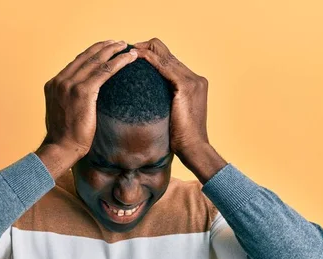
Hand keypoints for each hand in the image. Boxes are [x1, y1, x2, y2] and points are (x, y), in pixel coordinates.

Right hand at [39, 40, 137, 160]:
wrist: (60, 148)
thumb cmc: (64, 137)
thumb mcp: (62, 112)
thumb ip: (69, 100)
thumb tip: (84, 100)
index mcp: (54, 84)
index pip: (76, 62)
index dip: (92, 53)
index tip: (105, 49)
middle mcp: (60, 81)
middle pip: (86, 57)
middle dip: (104, 47)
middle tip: (118, 43)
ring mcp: (70, 85)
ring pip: (96, 61)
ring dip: (114, 51)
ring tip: (127, 47)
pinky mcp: (83, 92)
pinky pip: (104, 71)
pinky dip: (118, 62)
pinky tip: (129, 58)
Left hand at [131, 38, 208, 156]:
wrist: (194, 148)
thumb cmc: (181, 138)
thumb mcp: (172, 114)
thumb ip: (165, 101)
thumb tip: (145, 100)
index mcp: (194, 83)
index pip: (170, 60)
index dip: (152, 54)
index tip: (133, 55)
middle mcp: (195, 78)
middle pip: (168, 53)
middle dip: (147, 47)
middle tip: (127, 49)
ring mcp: (192, 81)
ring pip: (166, 55)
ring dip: (146, 49)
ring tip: (128, 50)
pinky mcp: (186, 86)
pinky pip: (164, 66)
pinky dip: (150, 59)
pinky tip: (136, 57)